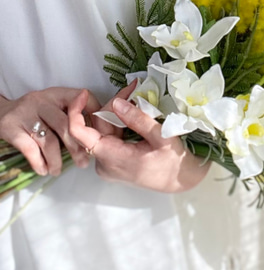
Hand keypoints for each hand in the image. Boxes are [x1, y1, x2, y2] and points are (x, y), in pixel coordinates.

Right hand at [0, 88, 101, 175]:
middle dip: (77, 148)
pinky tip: (44, 170)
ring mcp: (25, 113)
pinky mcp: (10, 127)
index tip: (99, 135)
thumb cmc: (35, 114)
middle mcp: (42, 100)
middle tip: (83, 163)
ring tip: (58, 171)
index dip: (94, 116)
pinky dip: (39, 162)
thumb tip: (97, 138)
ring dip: (57, 160)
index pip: (83, 98)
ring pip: (49, 140)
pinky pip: (29, 149)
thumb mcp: (54, 107)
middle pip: (66, 126)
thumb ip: (73, 116)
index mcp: (57, 94)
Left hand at [69, 90, 209, 192]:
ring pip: (104, 131)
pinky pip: (110, 137)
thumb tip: (117, 102)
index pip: (79, 133)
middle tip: (132, 89)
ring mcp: (108, 164)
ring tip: (136, 97)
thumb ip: (138, 119)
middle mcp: (104, 163)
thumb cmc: (173, 162)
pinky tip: (134, 112)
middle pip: (96, 127)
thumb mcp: (161, 137)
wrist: (181, 180)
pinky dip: (120, 123)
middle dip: (112, 106)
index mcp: (111, 157)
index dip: (76, 111)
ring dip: (118, 113)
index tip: (84, 94)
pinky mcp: (114, 162)